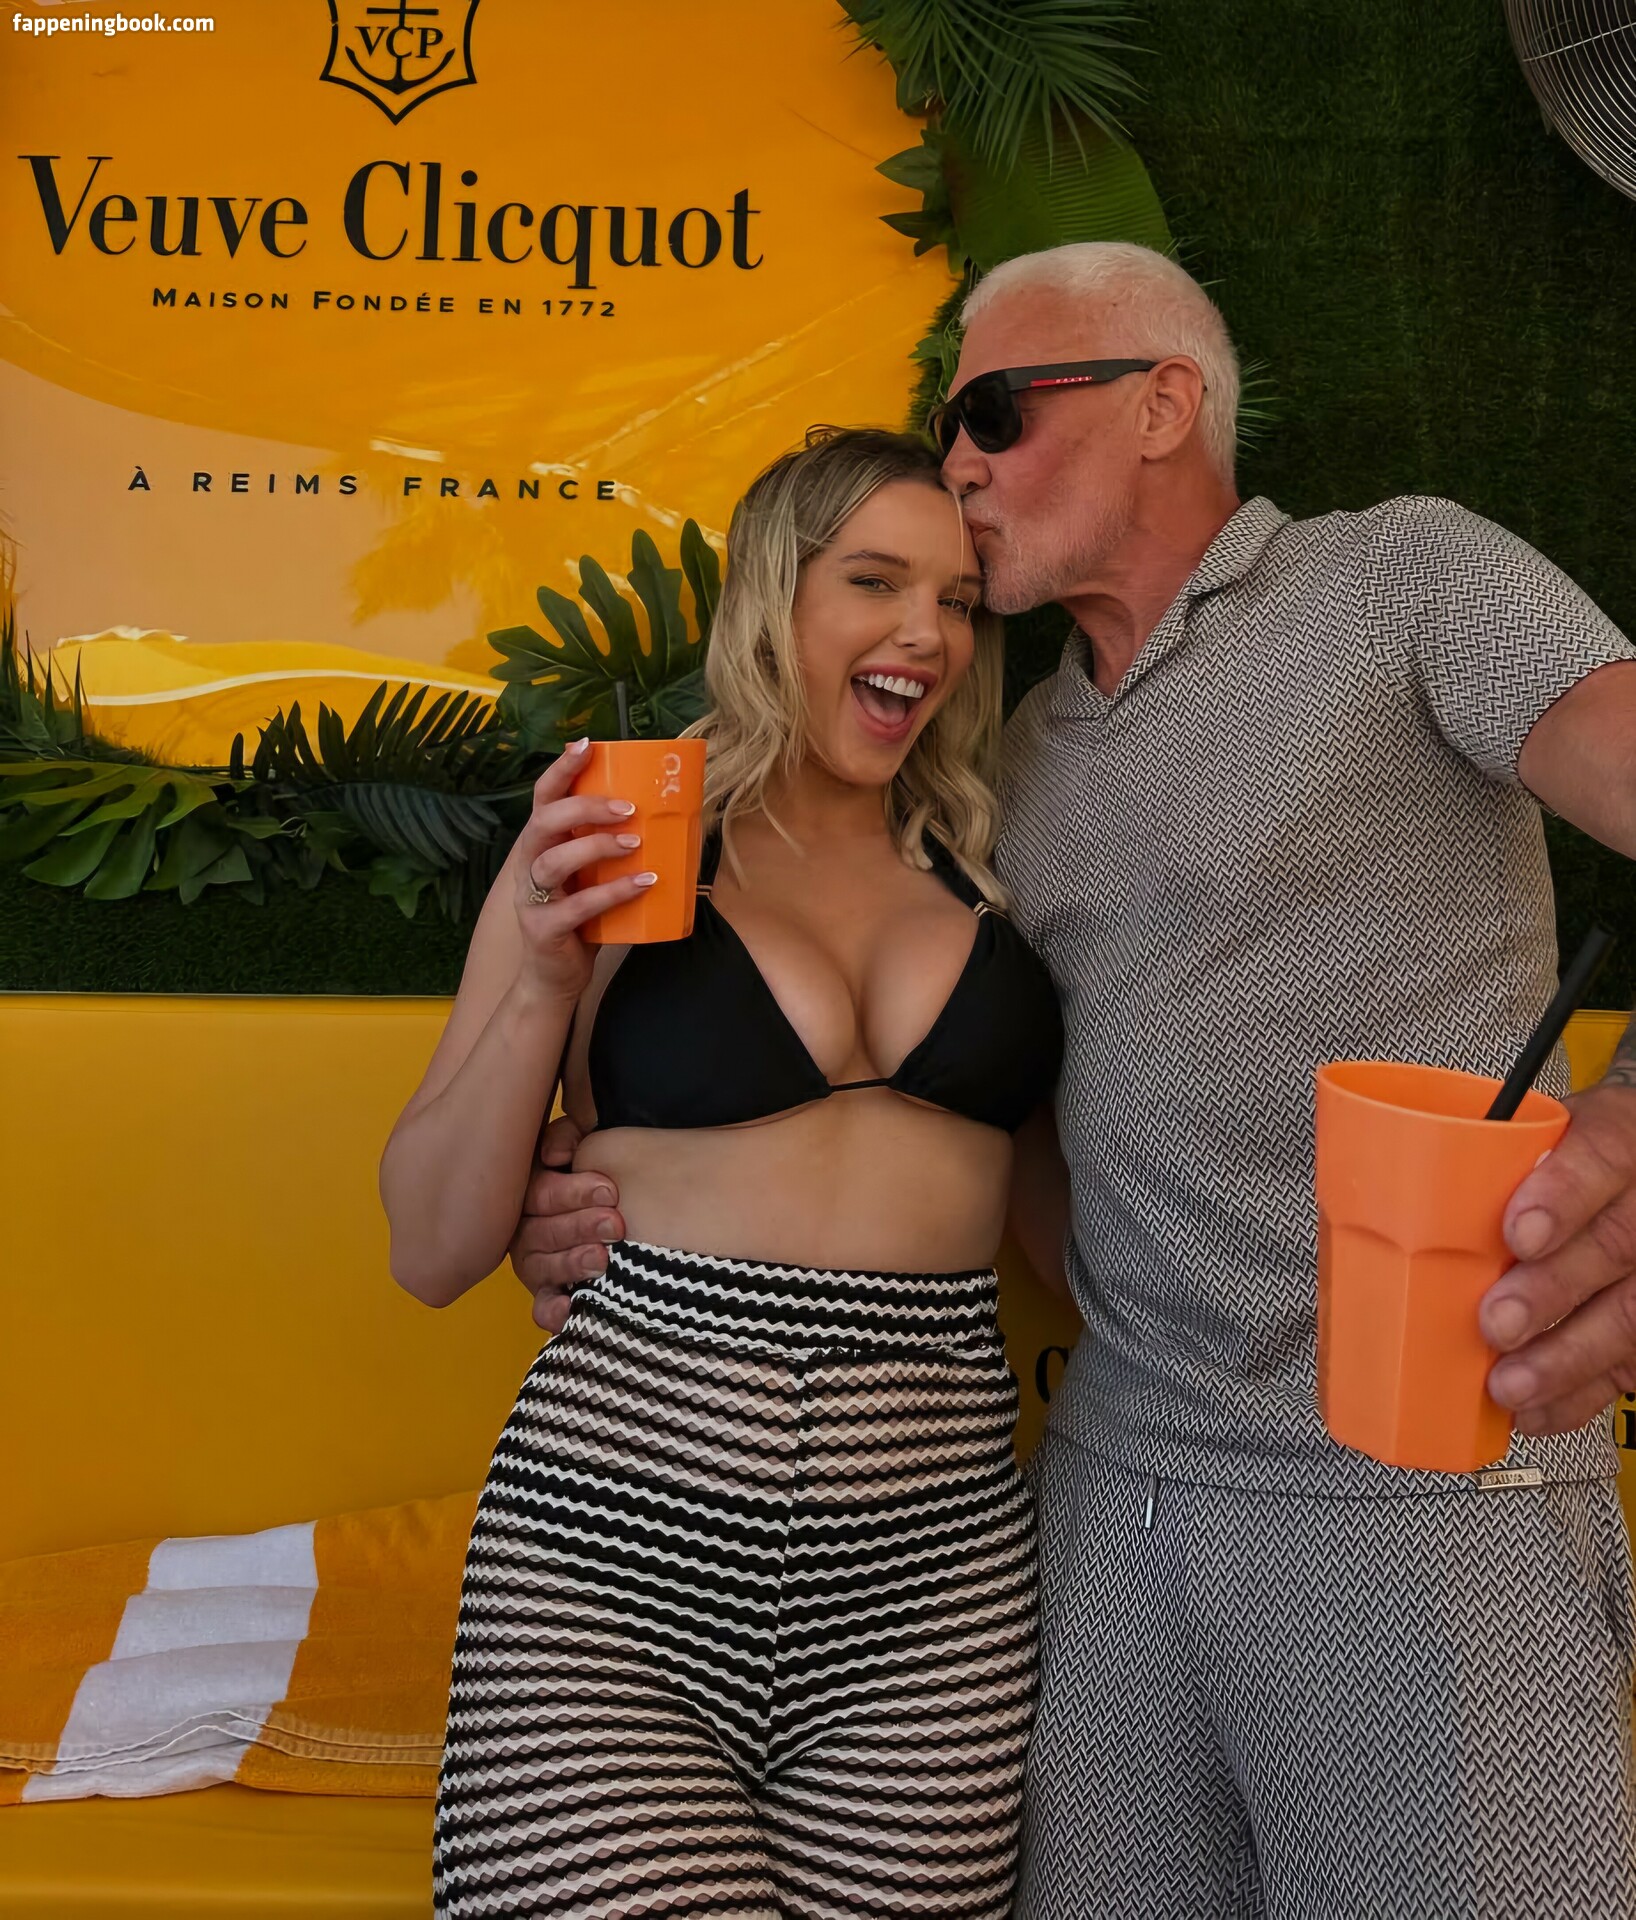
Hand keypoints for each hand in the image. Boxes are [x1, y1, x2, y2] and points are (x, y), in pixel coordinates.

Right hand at [507, 1113, 625, 1332]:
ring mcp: (534, 1262)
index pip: (540, 1193)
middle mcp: (524, 1228)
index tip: (609, 1190)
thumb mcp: (581, 1142)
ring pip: (540, 1267)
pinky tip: (566, 1308)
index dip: (572, 1193)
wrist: (617, 1199)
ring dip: (570, 1263)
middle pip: (541, 1231)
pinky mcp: (547, 1291)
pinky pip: (541, 1305)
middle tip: (615, 1224)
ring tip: (602, 1258)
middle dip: (579, 1227)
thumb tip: (555, 1155)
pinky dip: (551, 1310)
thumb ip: (567, 1137)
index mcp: (529, 1190)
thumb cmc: (594, 1166)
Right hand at [513, 739, 654, 1004]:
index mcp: (541, 845)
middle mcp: (529, 865)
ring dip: (595, 846)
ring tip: (634, 843)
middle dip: (584, 807)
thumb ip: (610, 850)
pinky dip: (612, 893)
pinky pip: (576, 906)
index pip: (543, 798)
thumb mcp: (592, 877)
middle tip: (627, 808)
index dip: (560, 770)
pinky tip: (642, 884)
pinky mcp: (543, 930)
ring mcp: (532, 898)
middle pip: (544, 822)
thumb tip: (666, 820)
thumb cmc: (580, 920)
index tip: (586, 745)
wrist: (555, 978)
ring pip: (553, 861)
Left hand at [1480, 1081, 1635, 1433]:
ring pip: (1631, 1312)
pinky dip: (1578, 1394)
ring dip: (1564, 1358)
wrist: (1625, 1161)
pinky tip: (1536, 1408)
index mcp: (1615, 1134)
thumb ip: (1479, 1157)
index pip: (1602, 1154)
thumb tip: (1374, 1196)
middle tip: (1495, 1321)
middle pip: (1615, 1245)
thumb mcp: (1528, 1131)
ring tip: (1510, 1383)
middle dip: (1550, 1291)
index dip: (1562, 1196)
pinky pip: (1629, 1362)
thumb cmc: (1560, 1150)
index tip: (1517, 1231)